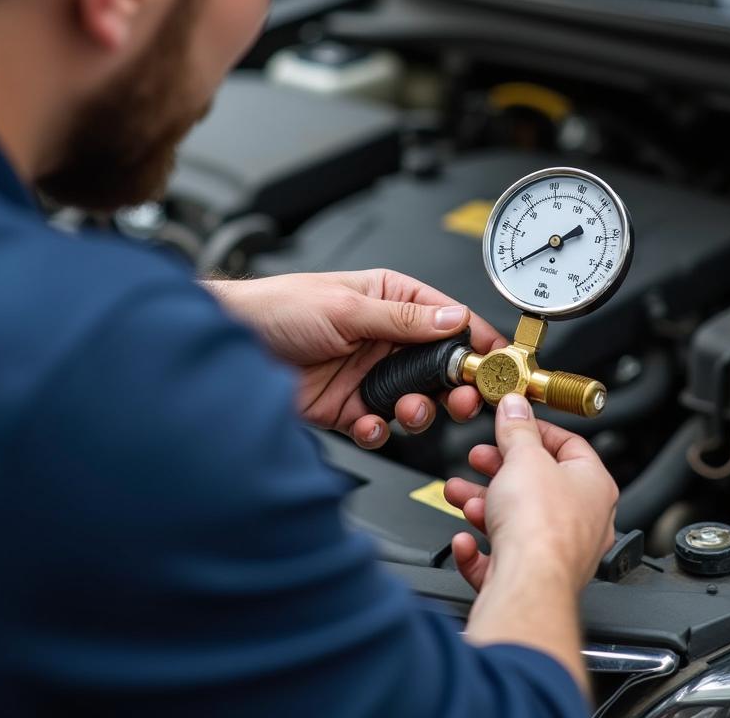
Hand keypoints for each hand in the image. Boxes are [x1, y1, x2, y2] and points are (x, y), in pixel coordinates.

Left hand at [205, 270, 505, 449]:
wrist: (232, 347)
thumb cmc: (279, 308)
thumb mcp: (346, 307)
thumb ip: (401, 319)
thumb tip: (452, 320)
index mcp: (390, 299)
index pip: (446, 318)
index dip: (475, 340)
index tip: (497, 362)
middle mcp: (384, 337)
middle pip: (438, 366)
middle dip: (454, 385)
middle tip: (462, 398)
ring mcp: (368, 374)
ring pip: (415, 399)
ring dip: (418, 409)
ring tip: (408, 409)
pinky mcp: (348, 407)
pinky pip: (380, 425)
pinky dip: (380, 430)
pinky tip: (368, 423)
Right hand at [445, 395, 616, 593]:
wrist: (528, 585)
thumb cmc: (540, 525)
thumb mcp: (524, 456)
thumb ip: (516, 428)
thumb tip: (515, 405)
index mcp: (594, 486)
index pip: (568, 446)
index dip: (535, 430)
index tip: (511, 423)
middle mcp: (583, 521)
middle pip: (535, 484)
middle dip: (498, 470)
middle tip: (479, 458)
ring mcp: (559, 554)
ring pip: (514, 521)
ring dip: (481, 505)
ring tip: (458, 493)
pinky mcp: (532, 580)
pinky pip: (501, 559)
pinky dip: (478, 549)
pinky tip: (465, 541)